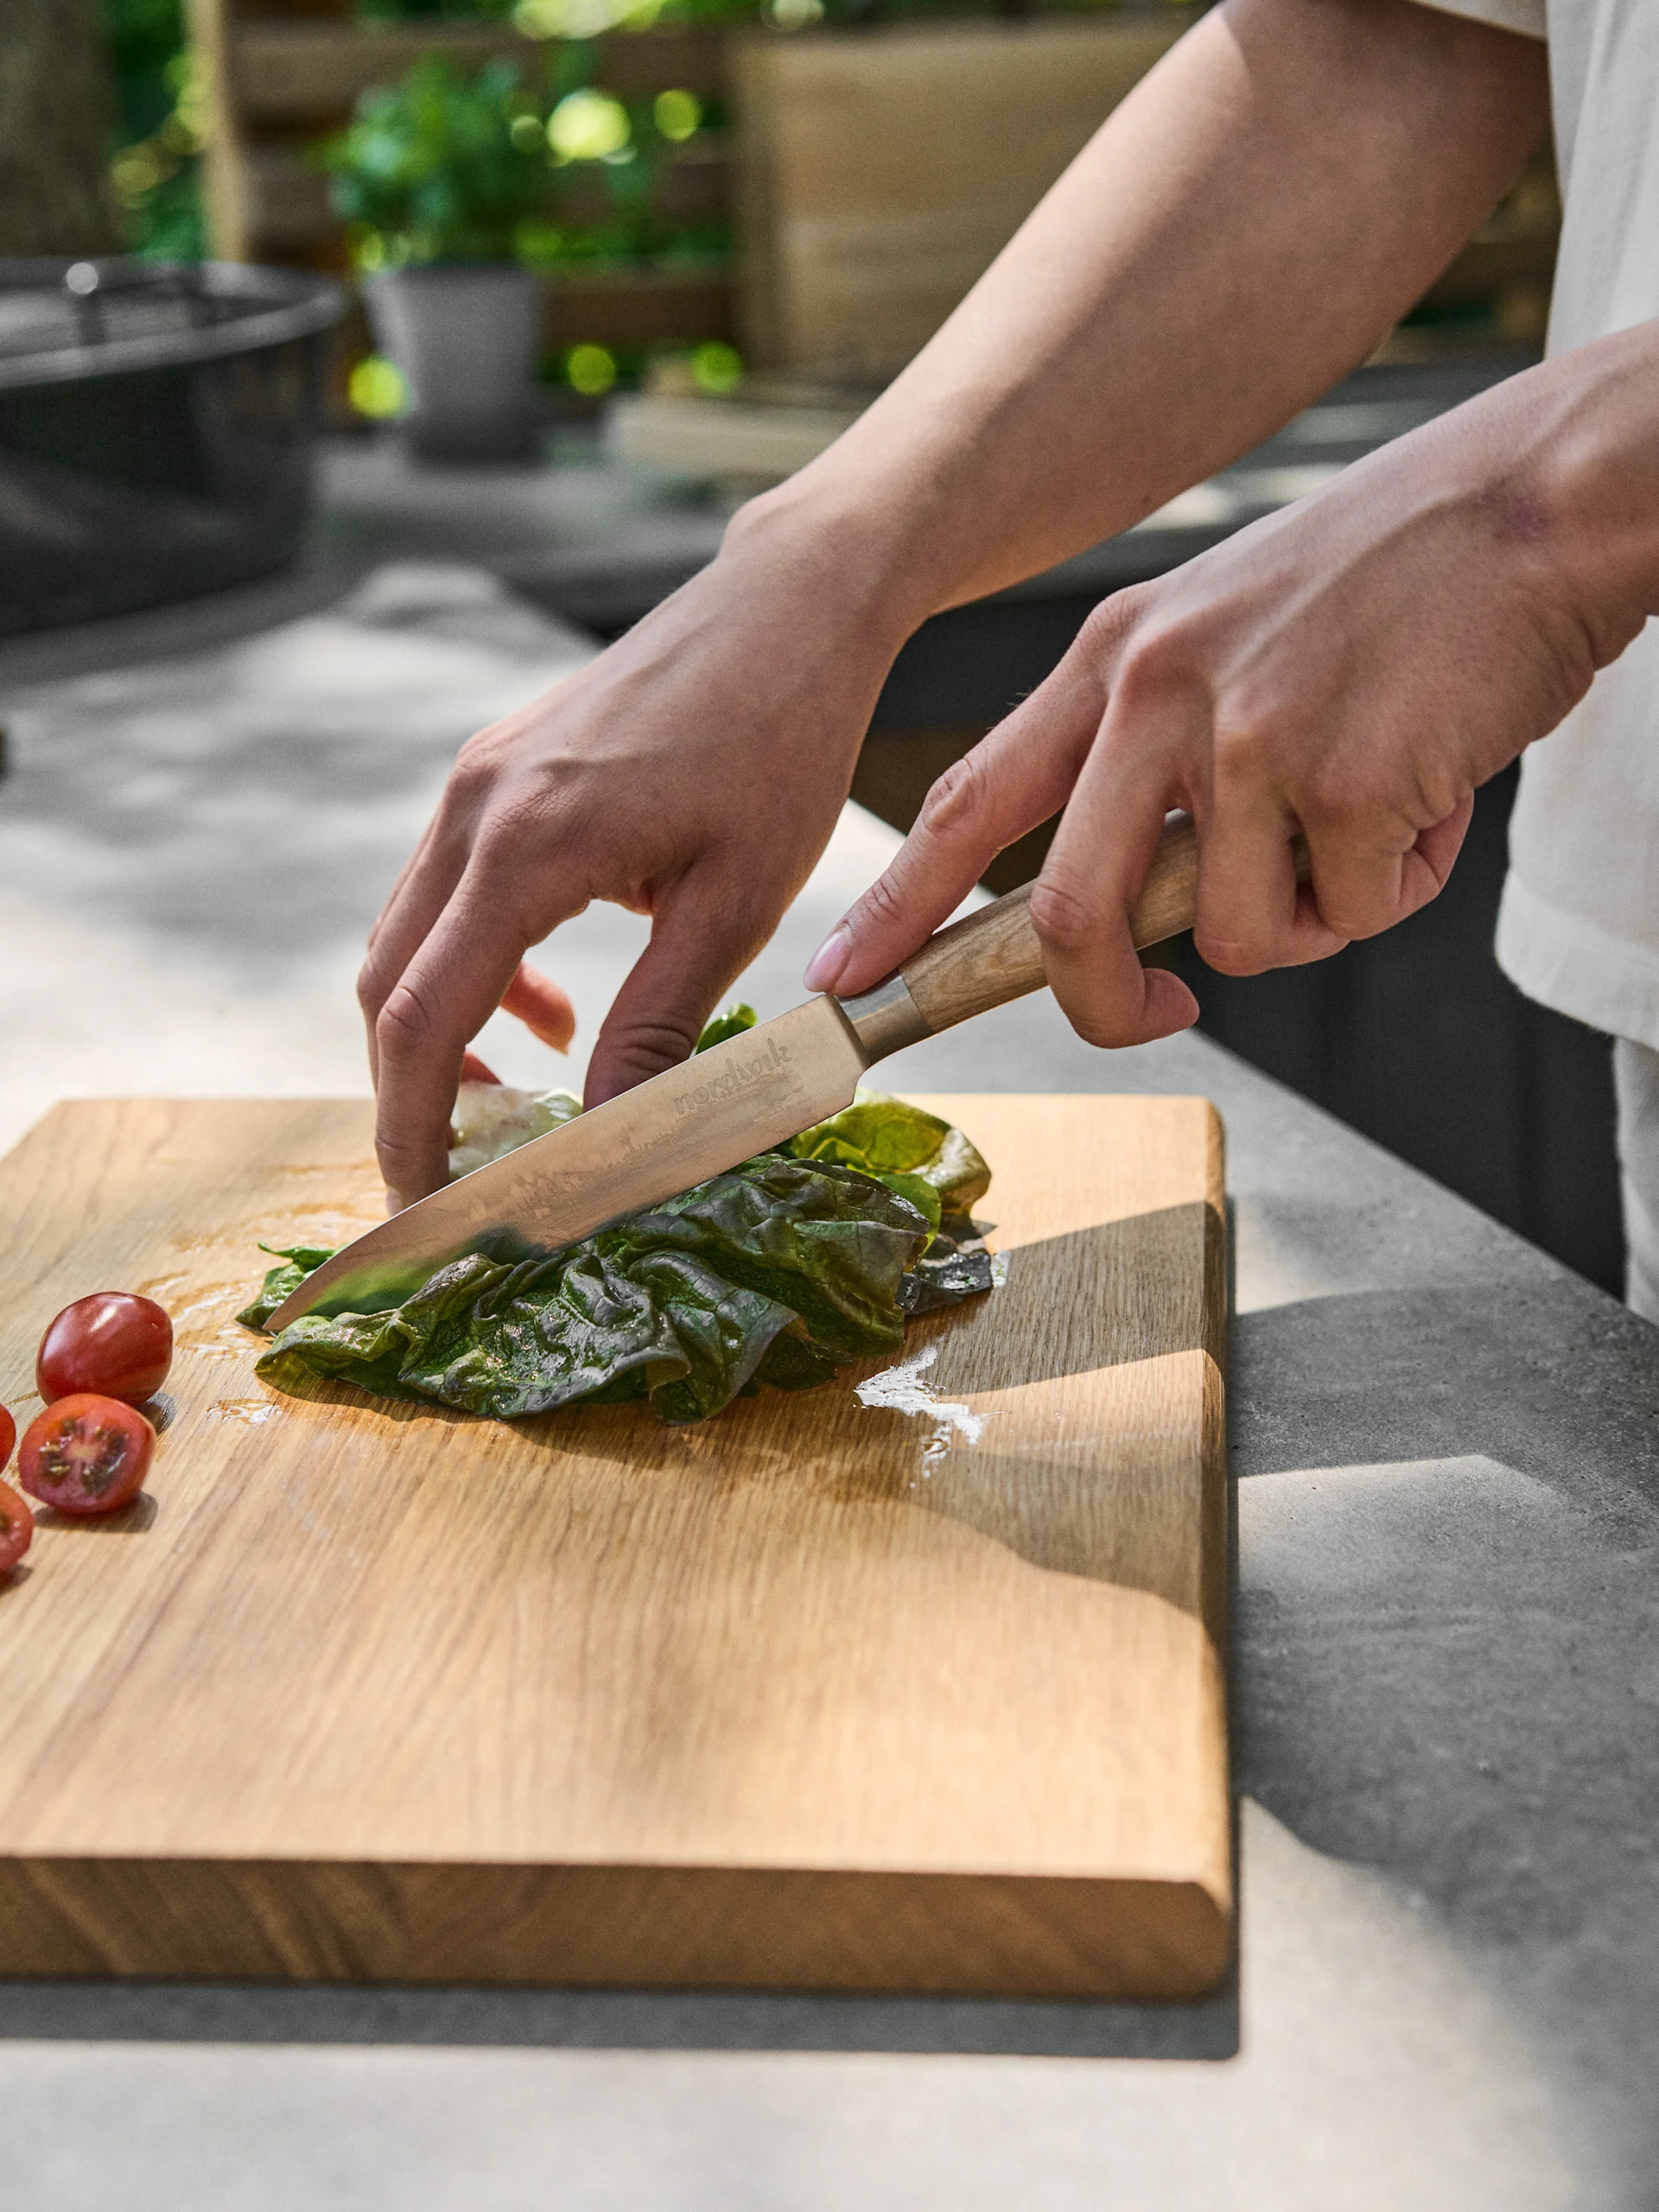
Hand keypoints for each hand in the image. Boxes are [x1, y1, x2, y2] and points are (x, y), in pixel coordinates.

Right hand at [358, 515, 905, 1207]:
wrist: (787, 607)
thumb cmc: (781, 740)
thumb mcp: (735, 903)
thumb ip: (661, 1025)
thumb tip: (615, 1137)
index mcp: (526, 845)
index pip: (424, 1017)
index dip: (412, 1125)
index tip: (424, 1206)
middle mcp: (475, 808)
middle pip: (389, 985)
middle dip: (412, 1093)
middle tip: (463, 1176)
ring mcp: (476, 783)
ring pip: (409, 939)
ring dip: (445, 1030)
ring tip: (528, 1095)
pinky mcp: (497, 772)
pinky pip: (447, 893)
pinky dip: (476, 967)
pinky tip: (556, 1007)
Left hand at [807, 349, 1650, 1046]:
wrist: (1539, 497)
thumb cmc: (1393, 579)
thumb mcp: (1226, 634)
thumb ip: (1158, 757)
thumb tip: (1142, 909)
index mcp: (1113, 658)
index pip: (970, 801)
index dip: (898, 908)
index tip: (841, 980)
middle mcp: (1156, 693)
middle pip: (1068, 919)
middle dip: (1103, 1004)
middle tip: (1160, 1012)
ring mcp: (1244, 737)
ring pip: (1229, 937)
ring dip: (1310, 916)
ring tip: (1371, 815)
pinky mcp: (1340, 780)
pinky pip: (1346, 913)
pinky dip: (1398, 885)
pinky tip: (1432, 792)